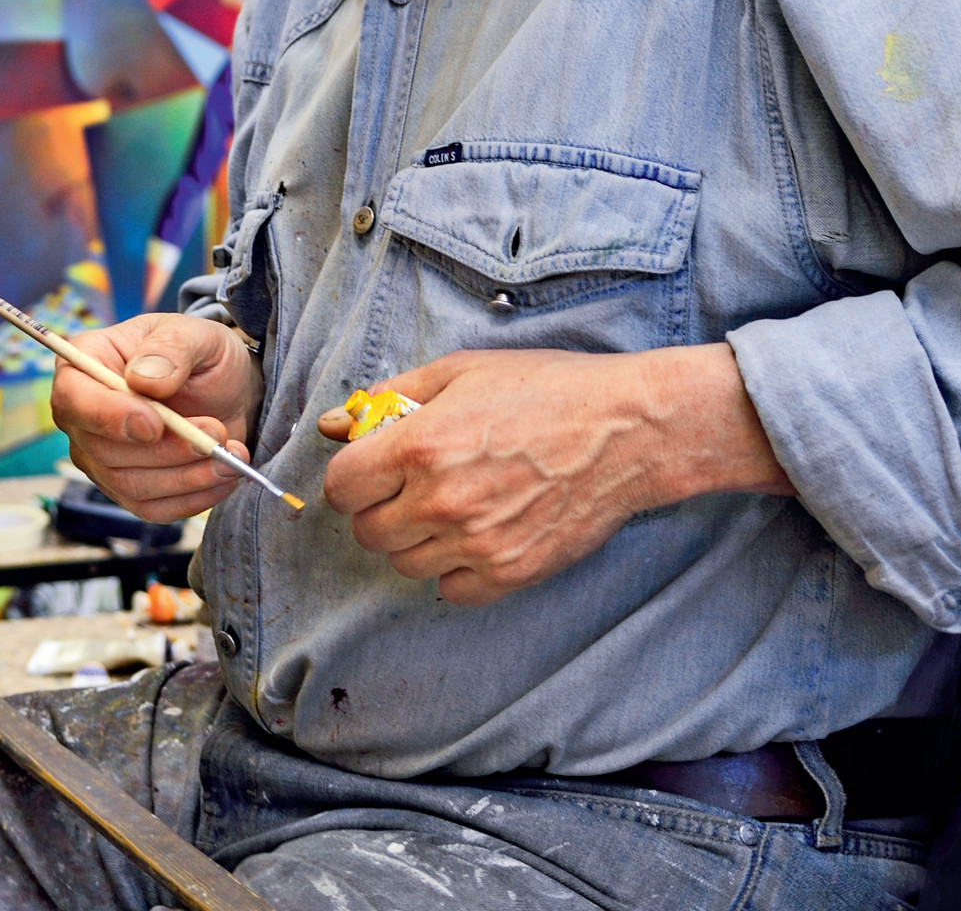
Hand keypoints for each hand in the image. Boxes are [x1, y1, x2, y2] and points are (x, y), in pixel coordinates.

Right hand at [52, 314, 265, 522]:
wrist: (227, 389)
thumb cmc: (202, 354)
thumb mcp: (198, 335)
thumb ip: (171, 348)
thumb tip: (143, 381)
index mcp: (88, 360)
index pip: (73, 397)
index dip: (107, 417)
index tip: (154, 425)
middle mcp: (84, 414)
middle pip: (102, 450)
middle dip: (165, 450)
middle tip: (216, 435)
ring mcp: (101, 456)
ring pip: (129, 485)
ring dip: (186, 476)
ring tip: (229, 455)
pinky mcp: (128, 488)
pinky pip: (151, 509)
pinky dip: (192, 498)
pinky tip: (222, 477)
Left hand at [318, 344, 790, 606]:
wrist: (625, 429)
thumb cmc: (545, 389)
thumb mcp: (460, 371)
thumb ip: (390, 396)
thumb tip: (334, 422)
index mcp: (421, 445)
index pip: (340, 487)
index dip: (352, 474)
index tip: (372, 466)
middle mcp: (441, 501)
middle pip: (367, 532)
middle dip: (378, 506)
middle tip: (411, 483)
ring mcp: (476, 544)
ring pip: (404, 563)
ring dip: (414, 538)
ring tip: (451, 503)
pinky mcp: (510, 573)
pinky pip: (450, 589)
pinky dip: (454, 568)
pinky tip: (477, 532)